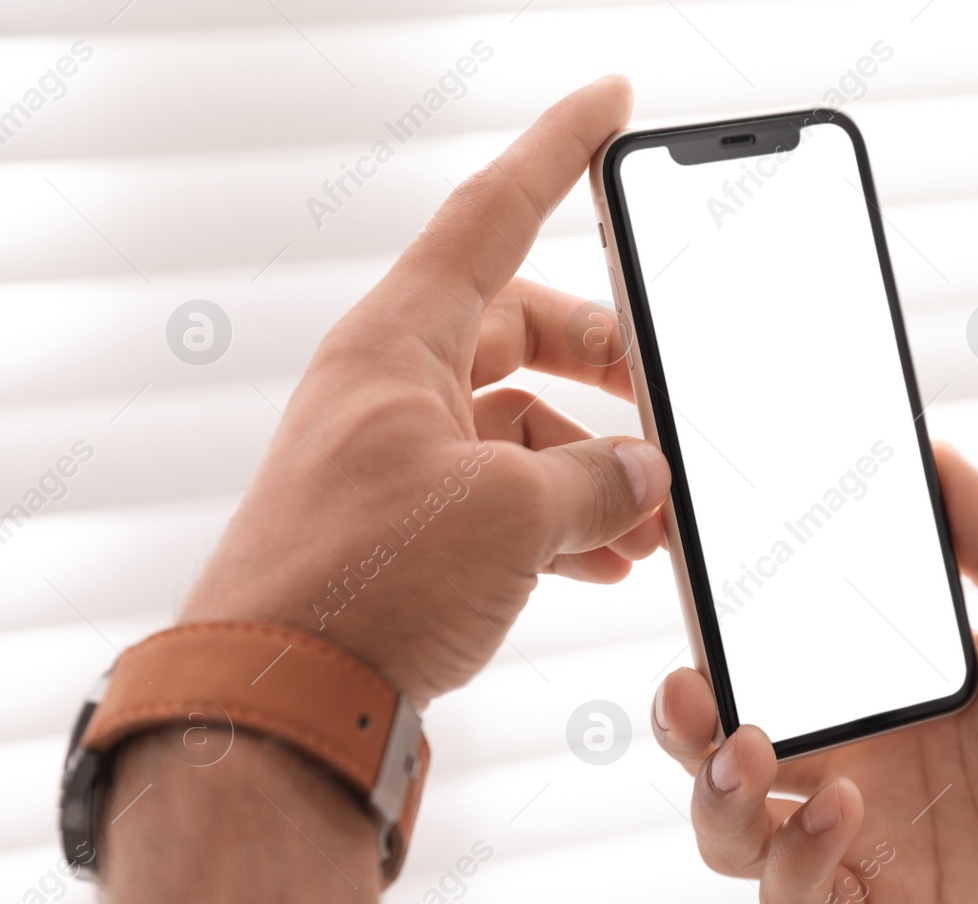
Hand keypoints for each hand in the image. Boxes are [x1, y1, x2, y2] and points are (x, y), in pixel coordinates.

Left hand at [180, 76, 666, 700]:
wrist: (282, 703)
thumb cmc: (361, 587)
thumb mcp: (510, 516)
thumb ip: (598, 481)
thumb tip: (644, 476)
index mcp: (400, 343)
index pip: (493, 215)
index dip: (559, 152)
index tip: (608, 104)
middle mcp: (393, 389)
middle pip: (524, 332)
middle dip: (610, 365)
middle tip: (673, 392)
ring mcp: (399, 460)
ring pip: (521, 427)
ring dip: (596, 465)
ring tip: (656, 512)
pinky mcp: (409, 530)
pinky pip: (505, 497)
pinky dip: (563, 519)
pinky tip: (612, 558)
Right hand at [654, 443, 977, 903]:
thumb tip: (930, 450)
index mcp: (900, 686)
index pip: (779, 653)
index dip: (722, 627)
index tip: (692, 577)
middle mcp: (871, 759)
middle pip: (726, 740)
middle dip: (683, 715)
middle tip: (685, 684)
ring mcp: (872, 842)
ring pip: (733, 827)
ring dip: (714, 790)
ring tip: (752, 748)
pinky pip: (795, 895)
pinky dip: (796, 854)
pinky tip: (846, 809)